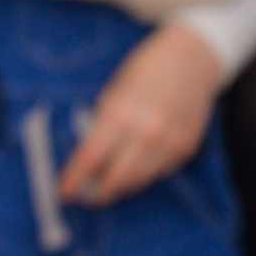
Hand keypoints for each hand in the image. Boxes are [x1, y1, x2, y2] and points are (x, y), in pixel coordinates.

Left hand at [60, 24, 222, 204]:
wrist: (193, 58)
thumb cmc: (147, 69)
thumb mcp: (114, 92)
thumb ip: (103, 124)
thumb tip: (90, 157)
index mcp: (120, 114)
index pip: (90, 158)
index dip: (74, 180)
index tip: (63, 192)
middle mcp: (147, 134)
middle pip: (116, 179)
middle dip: (98, 192)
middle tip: (86, 197)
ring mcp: (170, 143)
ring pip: (140, 180)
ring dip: (121, 187)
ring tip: (108, 187)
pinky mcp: (187, 148)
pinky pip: (160, 171)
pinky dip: (145, 174)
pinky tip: (135, 169)